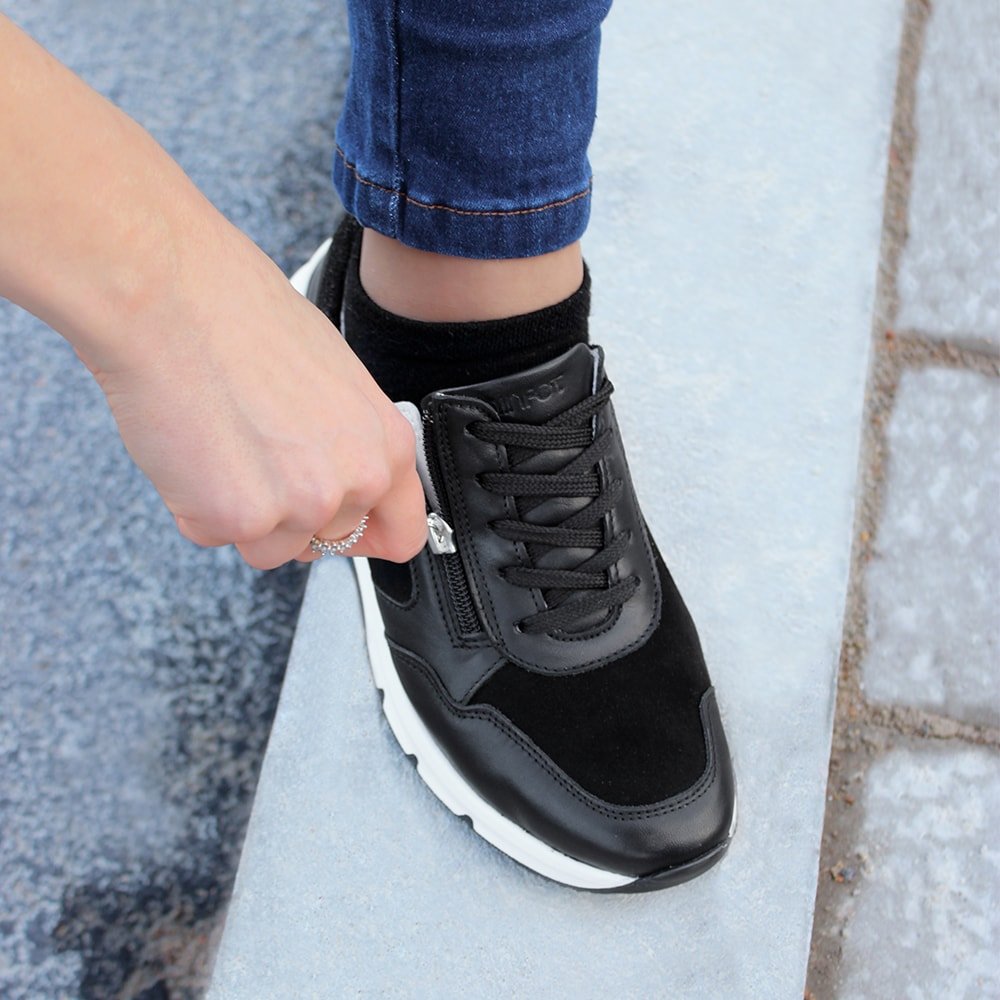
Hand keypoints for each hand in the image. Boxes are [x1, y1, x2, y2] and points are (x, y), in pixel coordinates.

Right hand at [83, 229, 426, 568]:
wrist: (170, 294)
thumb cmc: (243, 317)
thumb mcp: (336, 380)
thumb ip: (351, 444)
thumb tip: (347, 485)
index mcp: (386, 447)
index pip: (402, 533)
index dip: (368, 535)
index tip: (348, 531)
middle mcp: (353, 483)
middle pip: (327, 541)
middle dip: (293, 513)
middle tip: (259, 453)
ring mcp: (297, 507)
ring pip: (270, 548)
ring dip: (243, 514)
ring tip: (225, 444)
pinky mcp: (236, 519)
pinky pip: (215, 537)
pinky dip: (196, 506)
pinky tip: (195, 448)